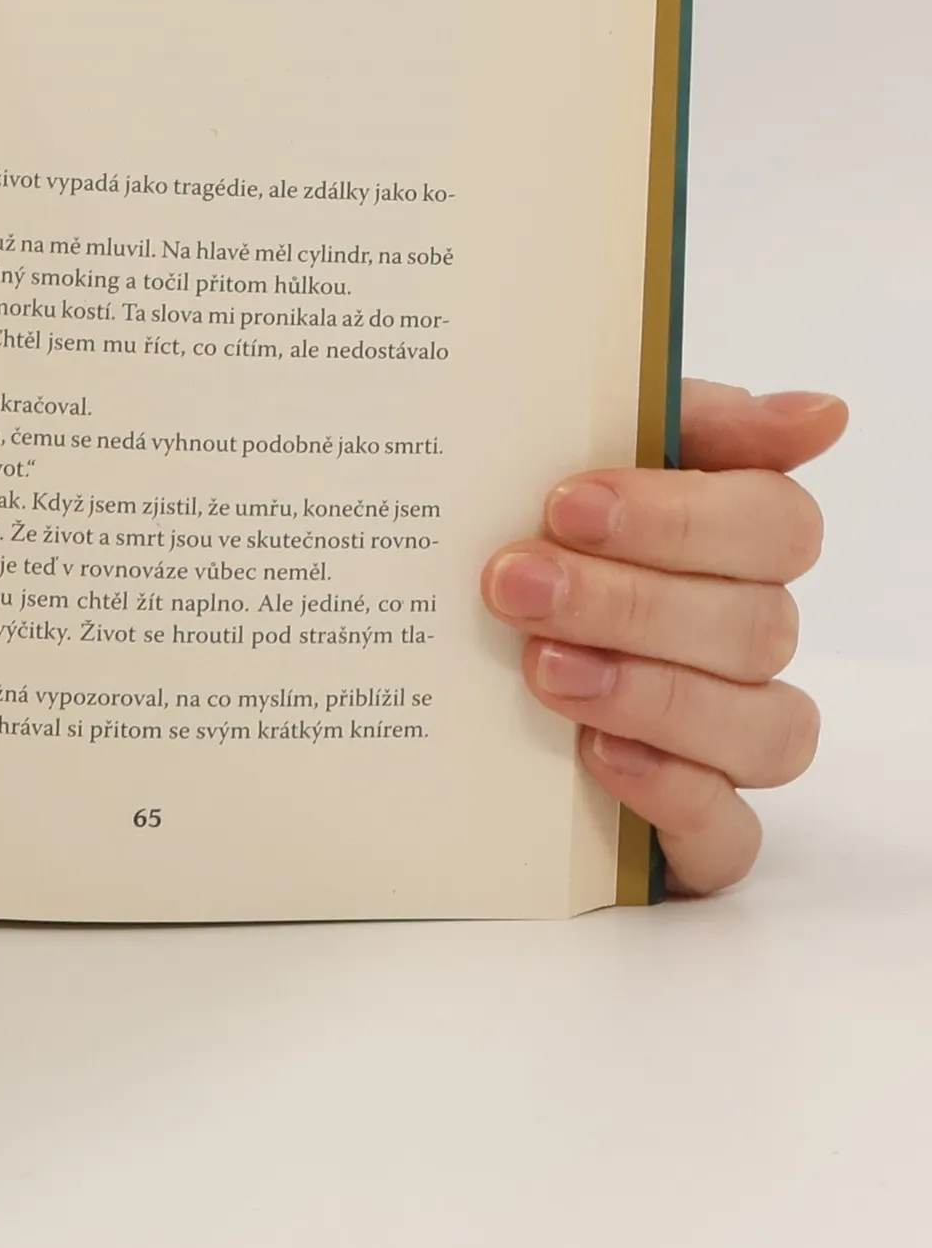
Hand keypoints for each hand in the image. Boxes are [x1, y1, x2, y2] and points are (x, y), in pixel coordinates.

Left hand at [481, 381, 845, 895]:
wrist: (428, 648)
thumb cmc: (527, 534)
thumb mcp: (572, 452)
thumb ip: (681, 421)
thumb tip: (820, 414)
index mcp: (732, 543)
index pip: (776, 524)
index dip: (679, 517)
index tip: (566, 503)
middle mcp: (744, 639)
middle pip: (754, 625)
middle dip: (628, 602)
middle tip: (516, 584)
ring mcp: (729, 738)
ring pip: (762, 728)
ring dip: (649, 692)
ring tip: (541, 669)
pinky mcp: (696, 828)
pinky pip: (730, 833)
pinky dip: (670, 792)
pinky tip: (596, 753)